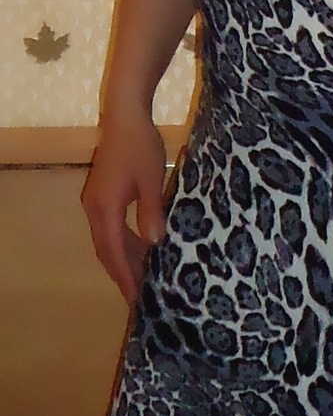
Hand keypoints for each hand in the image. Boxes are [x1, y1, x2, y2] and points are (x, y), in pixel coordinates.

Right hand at [81, 110, 167, 306]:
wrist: (125, 116)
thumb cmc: (141, 146)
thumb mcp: (153, 180)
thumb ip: (151, 213)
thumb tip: (155, 244)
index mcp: (105, 208)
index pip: (114, 252)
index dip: (126, 277)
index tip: (137, 299)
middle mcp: (94, 209)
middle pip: (106, 251)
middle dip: (123, 274)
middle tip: (140, 297)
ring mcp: (95, 202)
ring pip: (107, 241)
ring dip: (124, 259)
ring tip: (144, 277)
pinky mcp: (101, 196)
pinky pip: (109, 228)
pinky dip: (123, 243)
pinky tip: (141, 249)